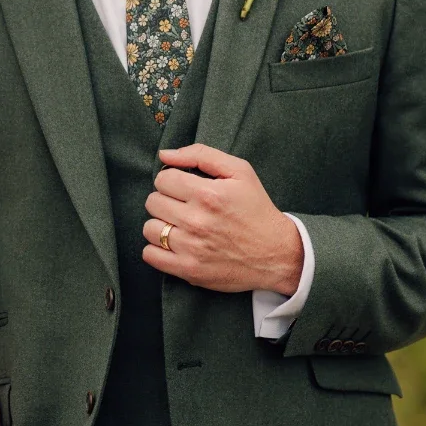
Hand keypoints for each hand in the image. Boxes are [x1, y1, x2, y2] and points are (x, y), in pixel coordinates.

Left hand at [142, 144, 303, 294]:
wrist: (277, 254)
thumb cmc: (257, 209)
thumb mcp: (240, 171)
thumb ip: (201, 155)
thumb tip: (164, 155)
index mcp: (208, 194)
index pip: (163, 179)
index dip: (173, 181)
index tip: (185, 188)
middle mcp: (197, 221)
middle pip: (153, 202)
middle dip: (166, 201)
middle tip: (184, 207)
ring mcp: (191, 248)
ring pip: (149, 228)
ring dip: (161, 225)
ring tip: (179, 226)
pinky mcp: (189, 270)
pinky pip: (149, 255)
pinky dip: (157, 249)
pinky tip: (173, 244)